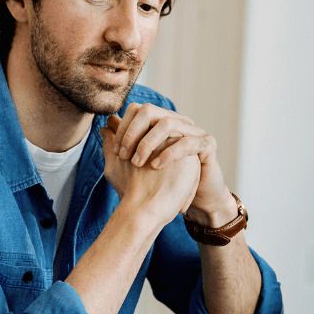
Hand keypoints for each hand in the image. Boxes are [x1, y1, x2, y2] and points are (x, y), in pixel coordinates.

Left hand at [109, 104, 230, 219]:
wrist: (187, 202)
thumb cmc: (158, 184)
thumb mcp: (133, 163)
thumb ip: (119, 143)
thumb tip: (106, 124)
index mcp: (160, 124)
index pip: (138, 110)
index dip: (123, 128)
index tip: (115, 151)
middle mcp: (177, 122)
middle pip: (150, 110)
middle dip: (132, 132)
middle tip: (123, 155)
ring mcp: (194, 131)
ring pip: (168, 123)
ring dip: (148, 143)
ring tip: (137, 163)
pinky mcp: (207, 145)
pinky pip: (188, 142)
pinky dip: (169, 153)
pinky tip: (155, 166)